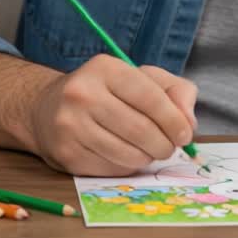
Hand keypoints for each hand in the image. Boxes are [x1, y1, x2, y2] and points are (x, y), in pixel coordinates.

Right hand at [29, 54, 197, 176]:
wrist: (48, 109)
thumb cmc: (105, 92)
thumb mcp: (141, 78)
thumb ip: (175, 91)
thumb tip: (189, 123)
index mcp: (105, 68)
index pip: (150, 97)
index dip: (174, 120)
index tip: (185, 134)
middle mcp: (82, 94)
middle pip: (140, 130)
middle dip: (164, 145)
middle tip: (168, 148)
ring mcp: (70, 125)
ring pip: (127, 154)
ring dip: (147, 158)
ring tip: (147, 150)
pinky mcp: (66, 153)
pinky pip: (111, 168)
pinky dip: (126, 166)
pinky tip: (123, 154)